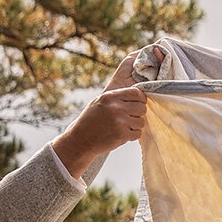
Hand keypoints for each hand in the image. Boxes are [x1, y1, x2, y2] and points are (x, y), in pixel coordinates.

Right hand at [50, 50, 154, 178]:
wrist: (79, 141)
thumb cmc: (93, 120)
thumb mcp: (102, 101)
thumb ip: (119, 93)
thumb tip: (140, 80)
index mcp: (110, 95)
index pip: (139, 92)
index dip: (140, 99)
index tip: (135, 104)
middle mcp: (114, 106)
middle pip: (143, 107)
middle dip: (138, 113)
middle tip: (126, 118)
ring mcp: (119, 121)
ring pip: (142, 120)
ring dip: (135, 125)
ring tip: (120, 127)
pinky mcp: (122, 135)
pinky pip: (138, 133)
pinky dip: (132, 136)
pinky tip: (119, 136)